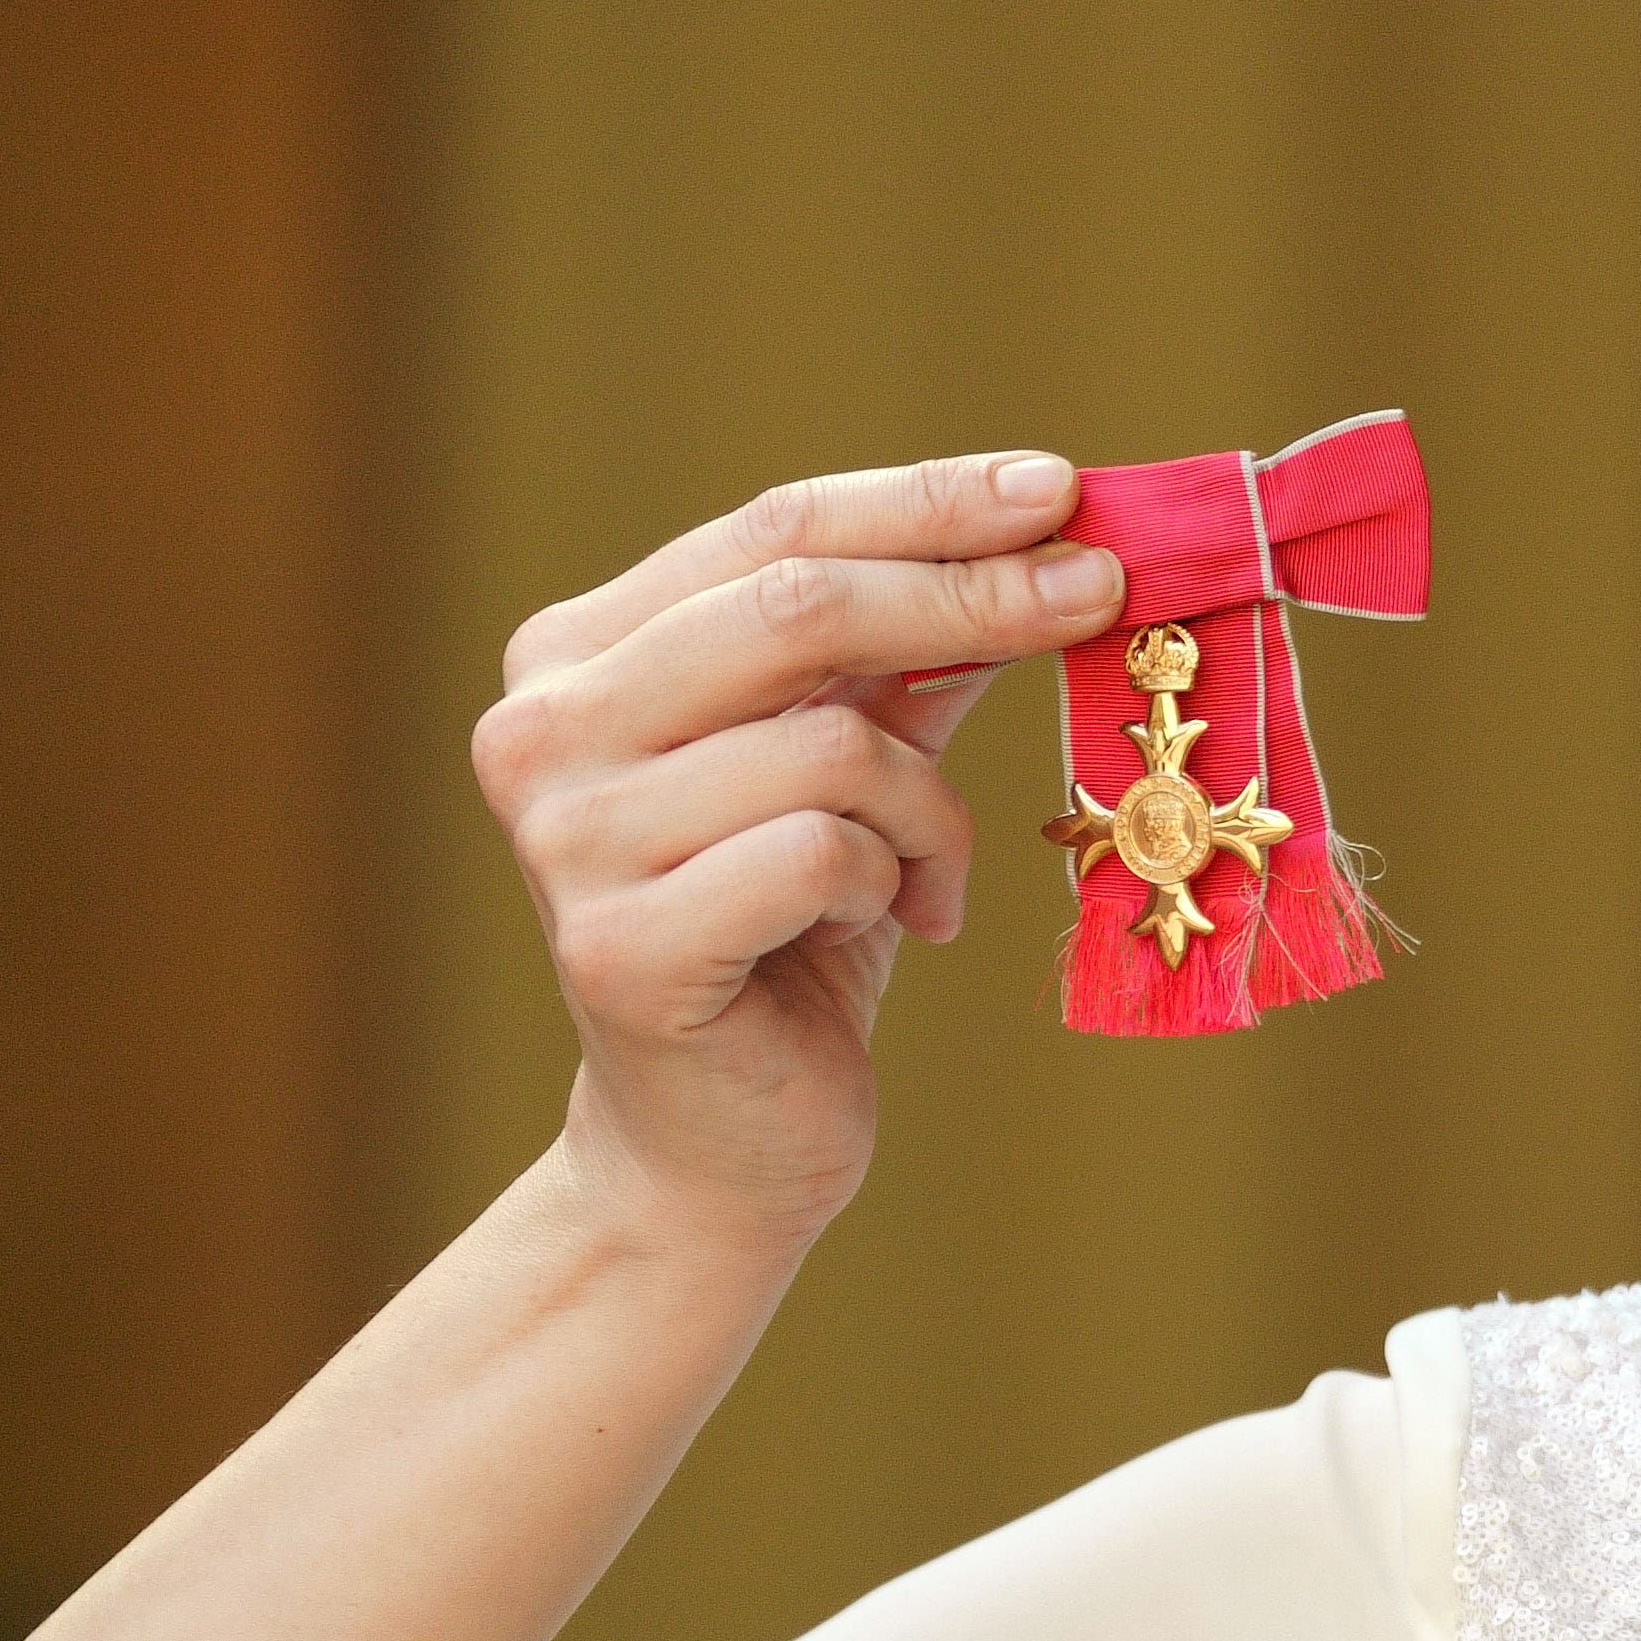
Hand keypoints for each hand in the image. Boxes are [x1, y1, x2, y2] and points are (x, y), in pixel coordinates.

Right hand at [473, 451, 1116, 1244]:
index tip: (1060, 491)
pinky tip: (884, 930)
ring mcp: (568, 841)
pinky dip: (894, 884)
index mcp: (574, 657)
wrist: (716, 1149)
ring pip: (831, 746)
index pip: (773, 532)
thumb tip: (1045, 534)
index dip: (926, 502)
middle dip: (974, 593)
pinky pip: (824, 854)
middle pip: (798, 605)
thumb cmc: (791, 941)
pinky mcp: (622, 948)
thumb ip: (907, 655)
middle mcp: (540, 730)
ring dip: (929, 811)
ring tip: (922, 878)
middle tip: (1100, 593)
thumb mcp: (849, 769)